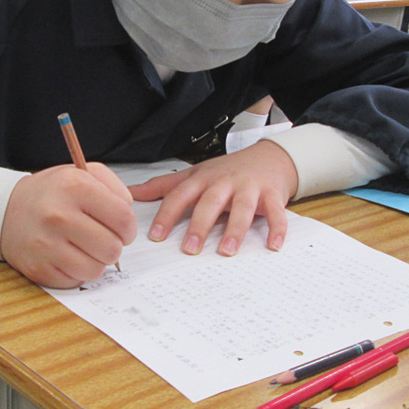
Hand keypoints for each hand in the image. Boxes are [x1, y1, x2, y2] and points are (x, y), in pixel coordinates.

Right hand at [0, 163, 136, 287]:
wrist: (5, 210)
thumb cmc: (51, 193)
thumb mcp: (82, 174)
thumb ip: (114, 188)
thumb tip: (129, 214)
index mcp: (75, 187)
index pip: (124, 219)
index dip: (128, 228)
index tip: (121, 229)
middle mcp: (59, 215)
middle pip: (113, 248)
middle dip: (113, 246)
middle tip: (100, 238)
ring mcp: (46, 245)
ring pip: (96, 270)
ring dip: (95, 261)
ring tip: (83, 248)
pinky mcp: (38, 268)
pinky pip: (76, 280)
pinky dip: (76, 272)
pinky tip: (66, 256)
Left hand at [129, 140, 298, 256]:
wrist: (268, 157)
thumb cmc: (227, 170)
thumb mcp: (194, 174)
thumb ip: (163, 186)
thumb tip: (131, 194)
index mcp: (202, 179)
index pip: (180, 195)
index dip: (167, 215)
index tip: (156, 236)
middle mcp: (224, 182)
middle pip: (210, 202)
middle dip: (200, 225)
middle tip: (190, 249)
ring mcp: (249, 188)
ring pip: (242, 208)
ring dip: (235, 229)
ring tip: (227, 251)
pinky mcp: (272, 195)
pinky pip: (275, 213)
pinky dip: (277, 229)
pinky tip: (273, 246)